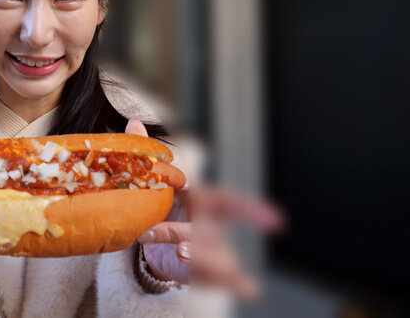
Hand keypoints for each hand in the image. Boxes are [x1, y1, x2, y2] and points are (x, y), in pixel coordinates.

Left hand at [124, 120, 282, 299]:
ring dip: (202, 256)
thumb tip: (133, 124)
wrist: (149, 237)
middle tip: (174, 241)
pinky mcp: (202, 272)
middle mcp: (211, 226)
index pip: (228, 201)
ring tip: (180, 252)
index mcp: (202, 201)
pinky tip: (248, 286)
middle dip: (190, 235)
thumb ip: (146, 155)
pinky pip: (222, 279)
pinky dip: (236, 282)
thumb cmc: (160, 204)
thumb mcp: (152, 181)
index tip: (276, 221)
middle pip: (210, 232)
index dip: (251, 210)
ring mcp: (210, 250)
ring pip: (216, 256)